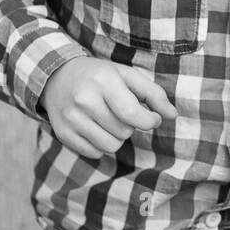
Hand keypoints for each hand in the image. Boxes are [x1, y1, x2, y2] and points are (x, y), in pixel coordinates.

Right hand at [40, 56, 177, 158]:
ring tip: (109, 120)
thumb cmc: (100, 76)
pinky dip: (101, 145)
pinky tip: (95, 128)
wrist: (56, 76)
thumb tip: (172, 115)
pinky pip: (95, 153)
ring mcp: (71, 119)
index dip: (149, 121)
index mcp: (103, 81)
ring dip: (117, 137)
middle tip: (121, 112)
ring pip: (111, 147)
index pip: (132, 114)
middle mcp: (84, 100)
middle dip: (130, 125)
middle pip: (124, 132)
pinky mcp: (63, 134)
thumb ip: (154, 94)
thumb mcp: (127, 75)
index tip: (152, 118)